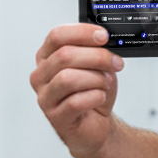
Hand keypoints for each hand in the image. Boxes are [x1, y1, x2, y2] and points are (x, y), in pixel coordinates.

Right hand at [30, 24, 123, 156]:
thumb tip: (104, 40)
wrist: (95, 124)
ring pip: (68, 78)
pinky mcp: (55, 117)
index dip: (82, 33)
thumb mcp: (97, 67)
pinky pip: (76, 102)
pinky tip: (99, 98)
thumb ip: (96, 52)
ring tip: (105, 85)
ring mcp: (45, 97)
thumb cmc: (92, 93)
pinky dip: (95, 97)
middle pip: (64, 56)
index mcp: (48, 57)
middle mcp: (41, 75)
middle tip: (115, 63)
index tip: (103, 36)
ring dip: (96, 79)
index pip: (57, 36)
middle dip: (97, 57)